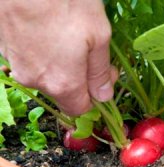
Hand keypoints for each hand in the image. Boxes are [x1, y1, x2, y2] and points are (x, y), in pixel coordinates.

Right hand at [0, 0, 117, 115]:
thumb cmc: (65, 1)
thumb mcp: (98, 36)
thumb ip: (100, 72)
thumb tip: (103, 96)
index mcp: (62, 83)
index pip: (80, 109)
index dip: (96, 96)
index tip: (105, 74)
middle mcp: (35, 80)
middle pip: (63, 92)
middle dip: (80, 78)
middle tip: (91, 51)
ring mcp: (16, 64)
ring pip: (46, 74)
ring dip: (61, 63)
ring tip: (68, 35)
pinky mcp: (4, 47)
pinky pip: (29, 59)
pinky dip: (42, 51)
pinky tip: (48, 28)